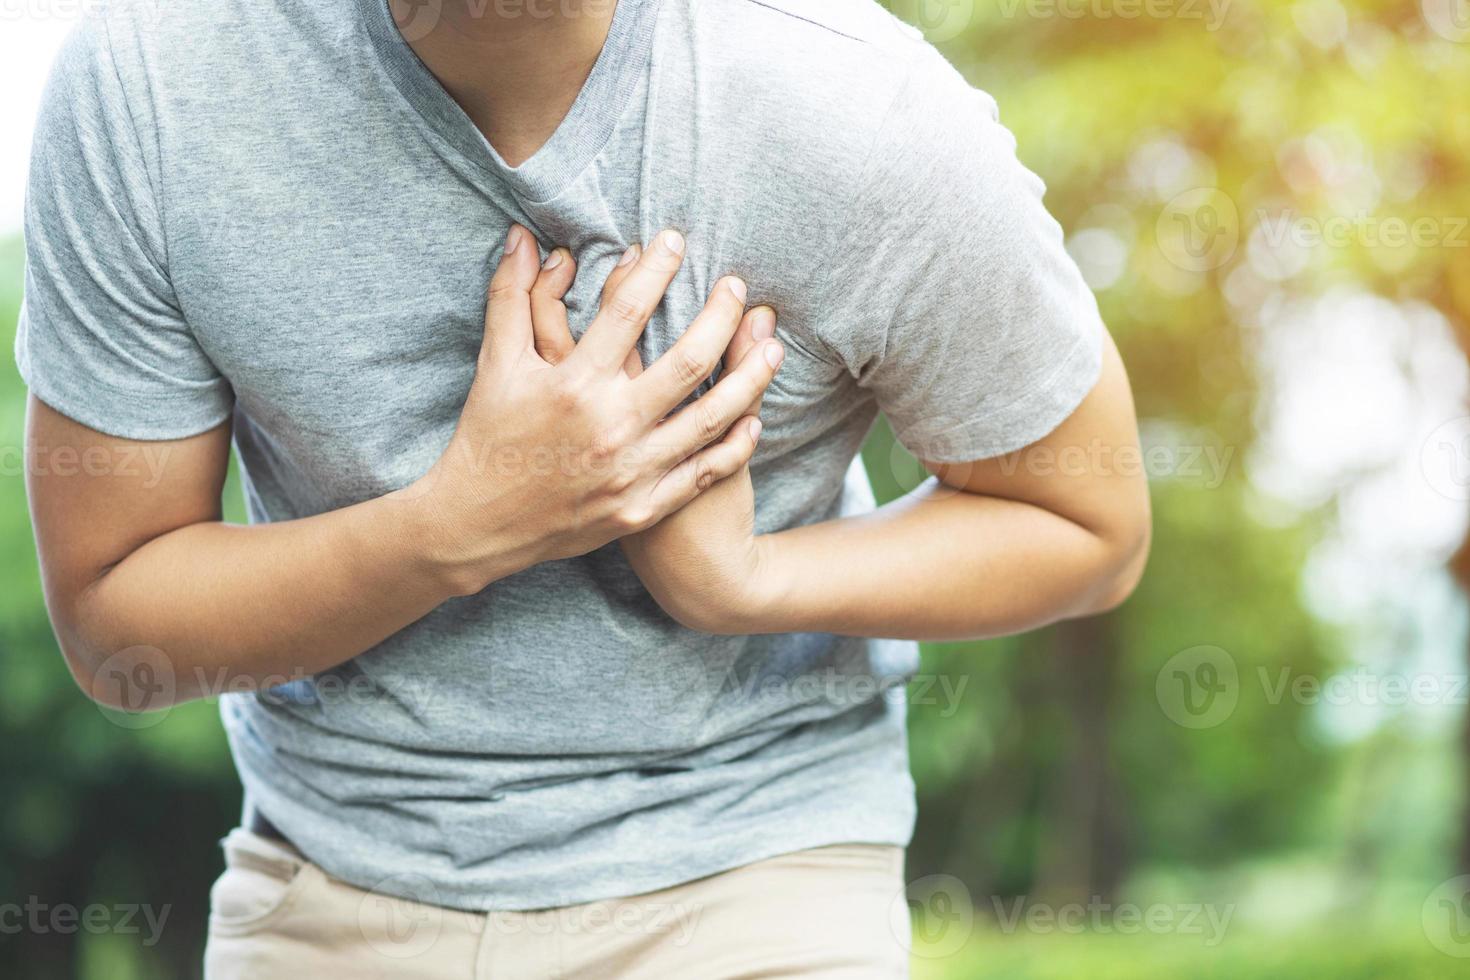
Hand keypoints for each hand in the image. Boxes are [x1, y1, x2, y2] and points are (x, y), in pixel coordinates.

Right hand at [410, 225, 772, 595]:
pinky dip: (734, 446)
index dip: (655, 269)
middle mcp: (610, 426)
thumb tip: (524, 238)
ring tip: (774, 346)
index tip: (675, 241)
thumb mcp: (495, 364)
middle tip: (738, 286)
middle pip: (688, 363)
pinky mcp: (643, 508)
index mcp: (572, 385)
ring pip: (711, 419)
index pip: (627, 311)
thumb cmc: (487, 436)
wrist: (479, 525)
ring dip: (749, 379)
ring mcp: (632, 471)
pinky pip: (703, 473)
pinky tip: (754, 419)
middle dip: (721, 317)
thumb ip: (512, 297)